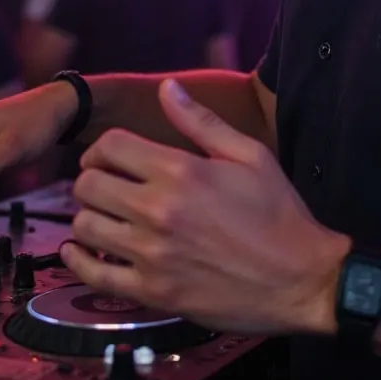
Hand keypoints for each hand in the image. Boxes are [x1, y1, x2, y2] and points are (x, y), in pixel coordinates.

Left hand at [62, 79, 348, 334]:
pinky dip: (79, 261)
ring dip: (90, 217)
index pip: (110, 146)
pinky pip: (94, 274)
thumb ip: (201, 121)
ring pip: (85, 226)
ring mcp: (152, 254)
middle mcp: (159, 211)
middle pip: (88, 184)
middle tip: (108, 186)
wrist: (301, 279)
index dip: (102, 149)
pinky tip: (84, 252)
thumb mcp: (249, 155)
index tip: (109, 158)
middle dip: (93, 179)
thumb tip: (166, 88)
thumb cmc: (279, 213)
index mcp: (181, 172)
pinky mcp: (152, 292)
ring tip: (108, 217)